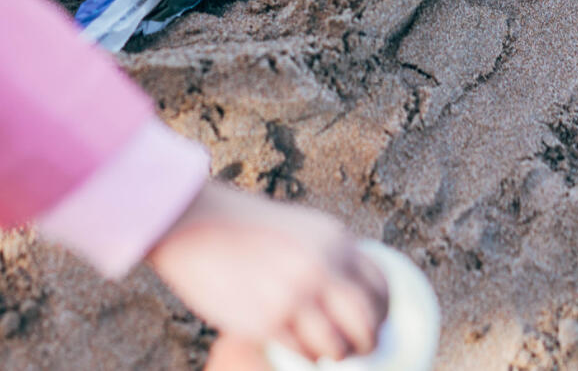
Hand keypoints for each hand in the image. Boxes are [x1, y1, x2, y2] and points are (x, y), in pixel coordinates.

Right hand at [146, 180, 389, 362]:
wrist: (193, 223)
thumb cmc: (244, 228)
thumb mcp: (301, 230)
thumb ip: (329, 258)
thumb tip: (355, 301)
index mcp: (336, 240)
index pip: (382, 286)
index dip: (384, 311)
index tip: (377, 322)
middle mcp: (322, 267)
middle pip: (367, 323)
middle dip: (367, 343)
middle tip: (357, 349)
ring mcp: (296, 295)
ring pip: (337, 347)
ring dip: (332, 354)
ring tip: (320, 349)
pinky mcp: (268, 320)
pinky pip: (302, 352)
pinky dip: (303, 354)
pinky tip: (294, 344)